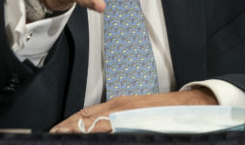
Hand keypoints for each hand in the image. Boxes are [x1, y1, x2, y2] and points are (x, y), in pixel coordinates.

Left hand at [50, 88, 217, 132]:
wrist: (191, 107)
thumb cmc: (165, 110)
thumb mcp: (136, 112)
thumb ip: (117, 119)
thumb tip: (100, 128)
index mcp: (118, 104)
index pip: (85, 114)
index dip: (67, 123)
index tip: (54, 131)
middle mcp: (119, 108)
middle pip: (85, 120)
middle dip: (67, 130)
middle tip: (53, 136)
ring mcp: (127, 117)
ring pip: (95, 126)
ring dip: (78, 132)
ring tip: (63, 137)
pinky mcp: (135, 124)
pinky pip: (112, 131)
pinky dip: (97, 134)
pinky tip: (89, 139)